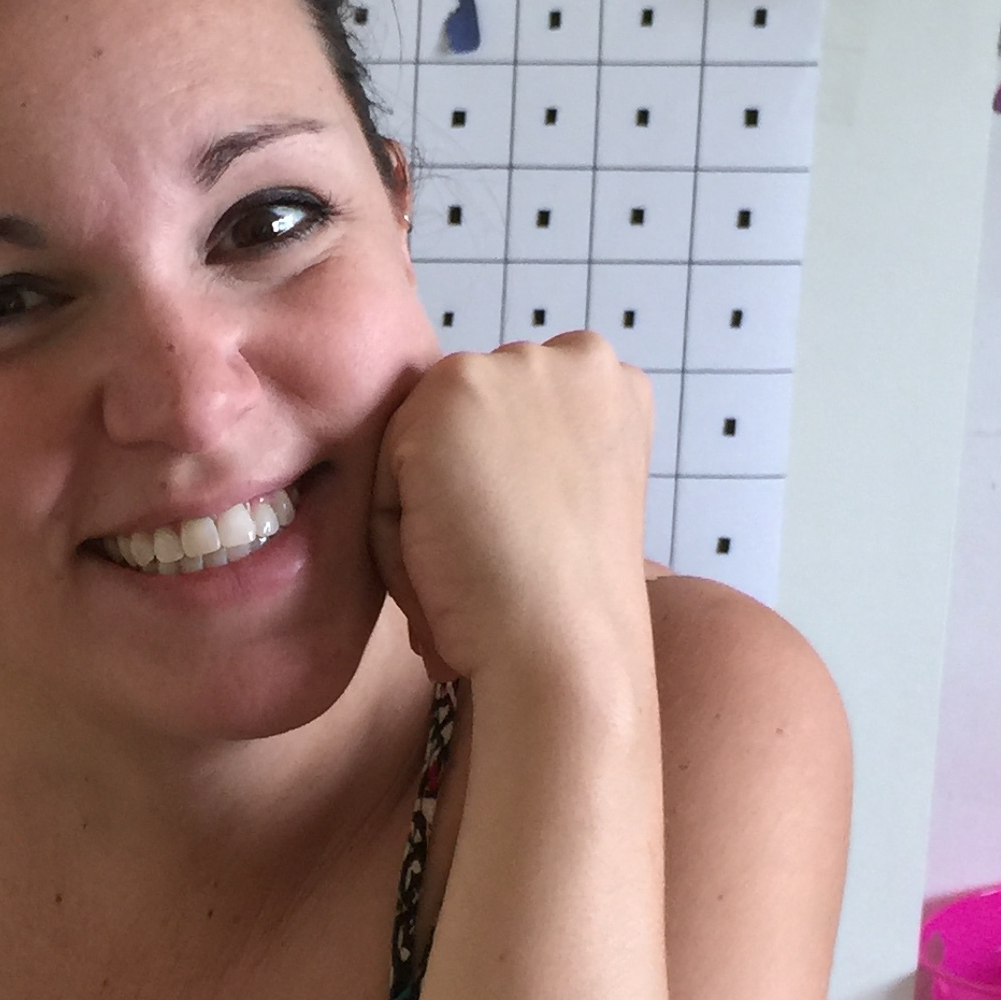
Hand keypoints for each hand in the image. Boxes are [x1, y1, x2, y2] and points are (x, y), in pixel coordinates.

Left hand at [367, 332, 652, 686]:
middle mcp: (576, 356)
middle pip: (464, 421)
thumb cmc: (563, 602)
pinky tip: (442, 559)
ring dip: (423, 507)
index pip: (508, 419)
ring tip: (465, 567)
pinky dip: (393, 522)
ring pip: (420, 439)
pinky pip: (385, 461)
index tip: (510, 545)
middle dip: (458, 489)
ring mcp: (513, 365)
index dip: (496, 490)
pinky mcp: (453, 388)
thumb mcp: (568, 498)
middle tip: (487, 562)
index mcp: (615, 386)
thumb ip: (526, 451)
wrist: (562, 643)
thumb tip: (452, 453)